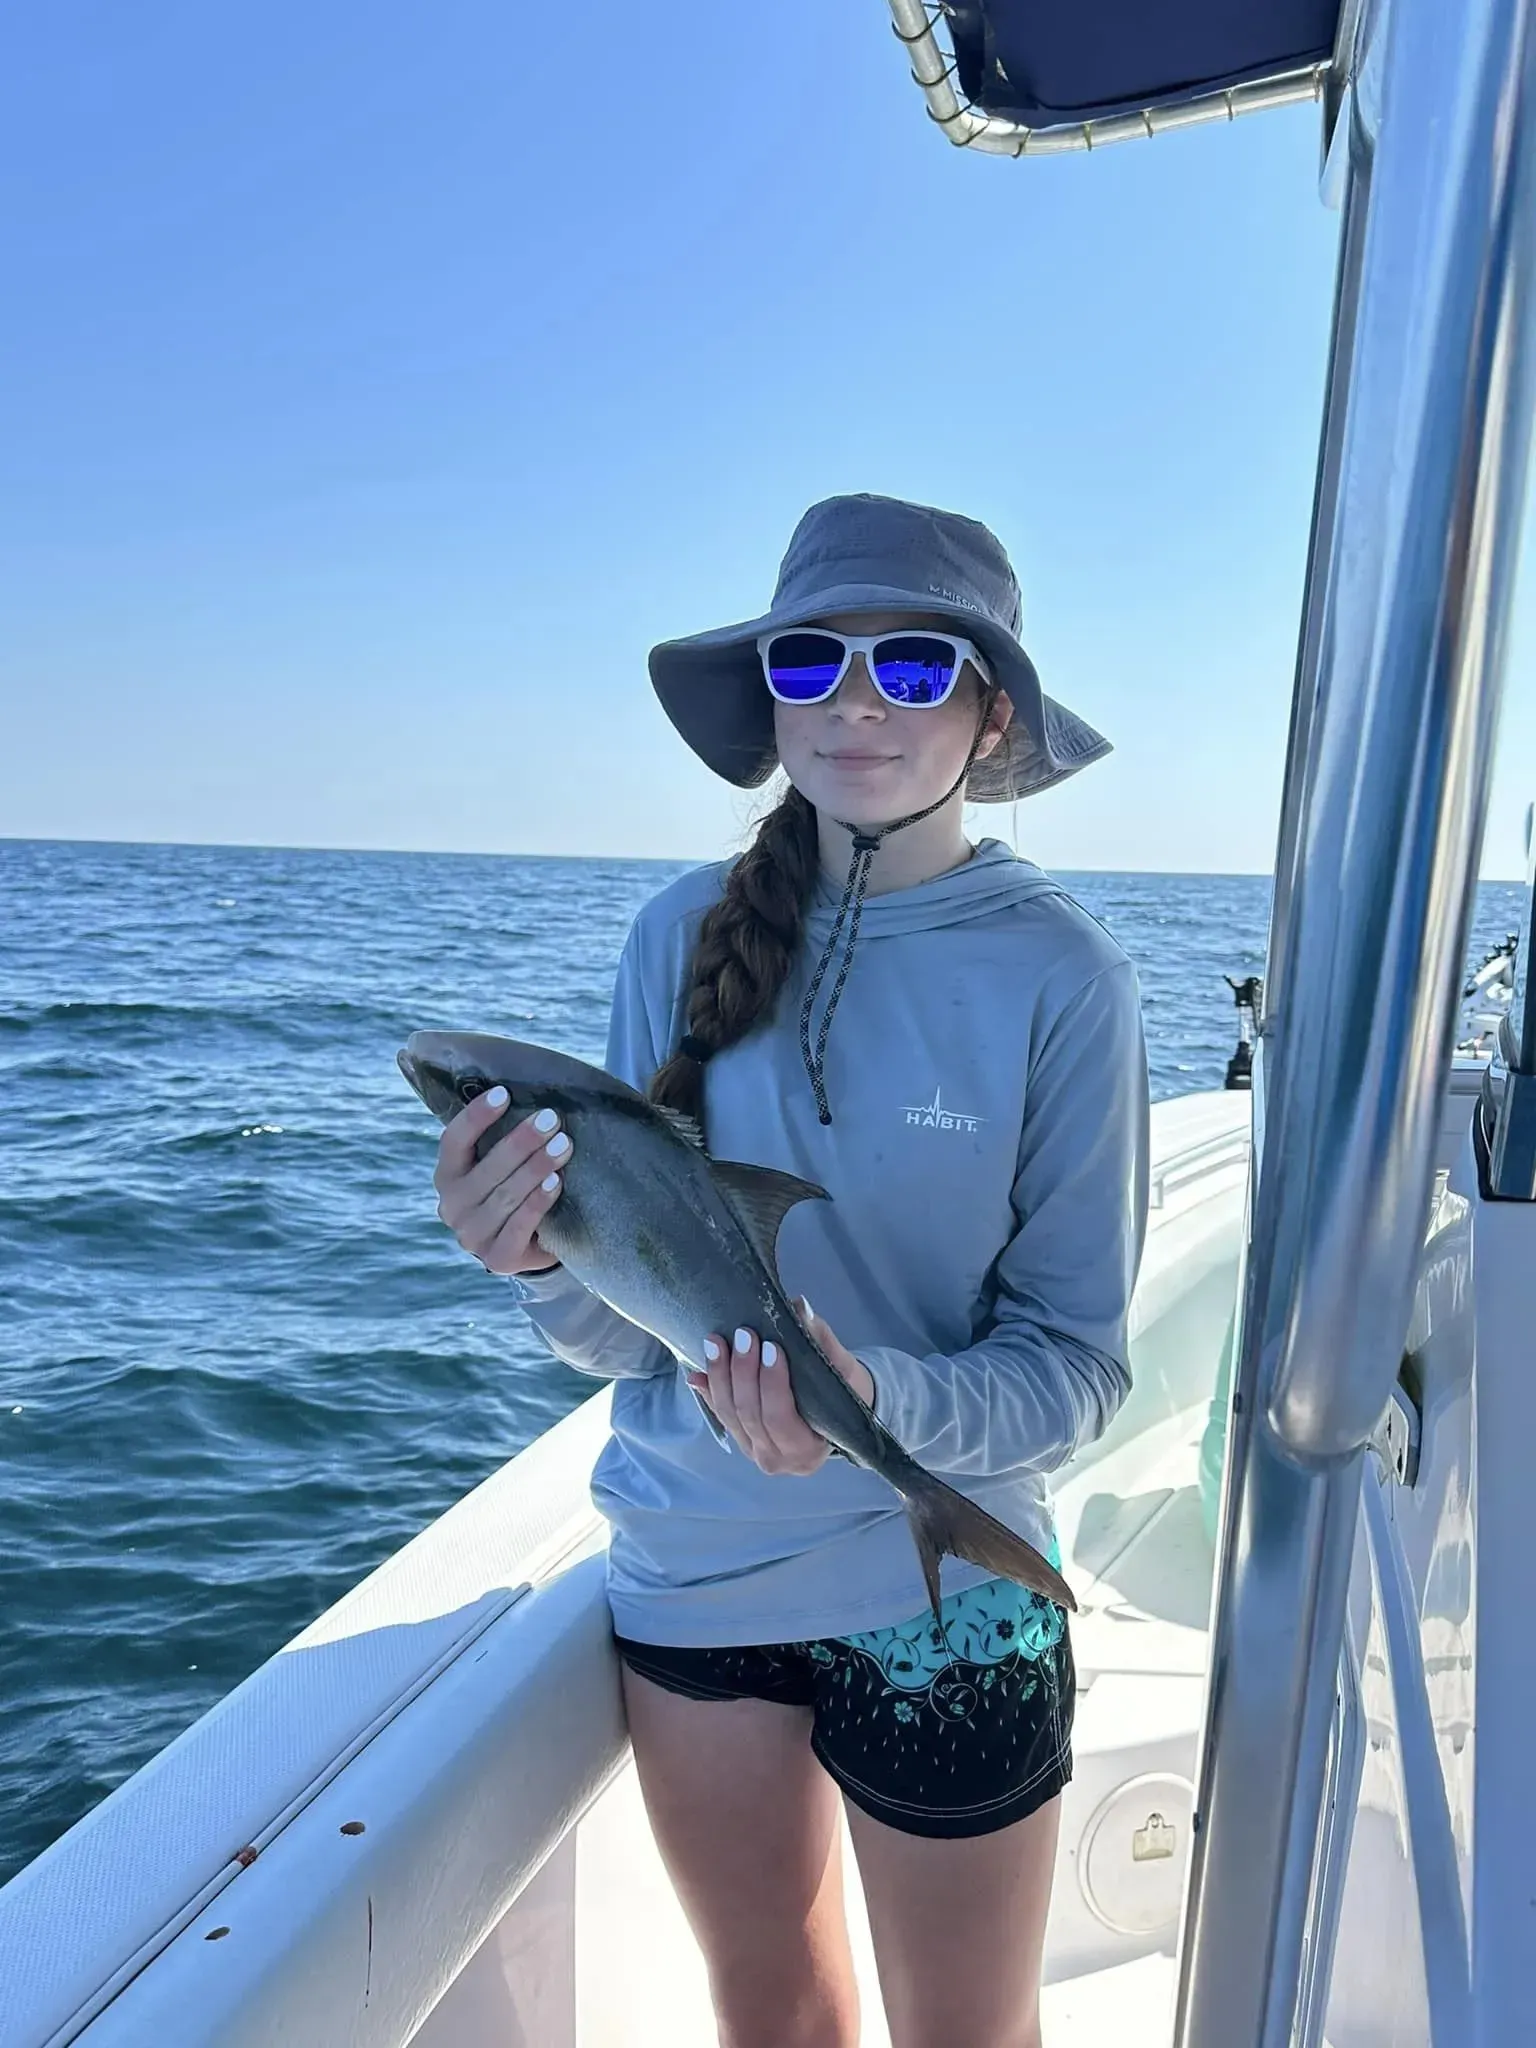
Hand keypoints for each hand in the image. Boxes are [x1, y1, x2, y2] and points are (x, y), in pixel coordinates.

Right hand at [433, 1084, 568, 1274]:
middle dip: (521, 1142)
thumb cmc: (512, 1189)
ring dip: (536, 1168)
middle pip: (486, 1169)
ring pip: (505, 1197)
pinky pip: (518, 1227)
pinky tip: (555, 1182)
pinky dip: (537, 1203)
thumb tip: (530, 1089)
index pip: (453, 1142)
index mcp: (447, 1175)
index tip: (505, 1093)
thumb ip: (502, 1137)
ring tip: (563, 1145)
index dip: (476, 1117)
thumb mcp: (500, 1164)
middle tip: (551, 1118)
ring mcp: (472, 1236)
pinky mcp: (497, 1259)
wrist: (526, 1246)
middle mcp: (451, 1206)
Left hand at [686, 1299, 875, 1473]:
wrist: (837, 1417)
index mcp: (807, 1452)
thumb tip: (798, 1306)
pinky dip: (708, 1391)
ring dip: (720, 1376)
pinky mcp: (739, 1440)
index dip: (772, 1383)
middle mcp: (777, 1460)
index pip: (780, 1418)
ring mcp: (753, 1452)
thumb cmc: (845, 1395)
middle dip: (742, 1372)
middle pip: (749, 1414)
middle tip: (743, 1335)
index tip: (770, 1346)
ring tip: (716, 1342)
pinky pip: (719, 1415)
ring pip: (728, 1414)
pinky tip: (696, 1373)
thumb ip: (823, 1341)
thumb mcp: (843, 1371)